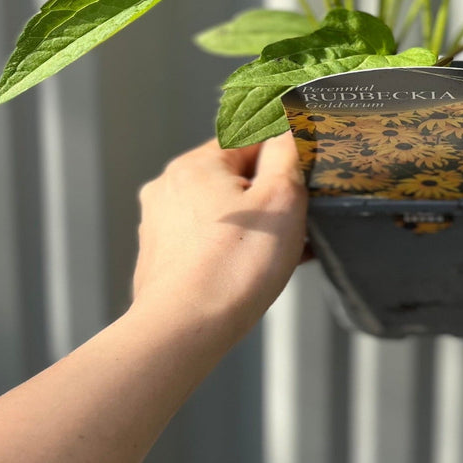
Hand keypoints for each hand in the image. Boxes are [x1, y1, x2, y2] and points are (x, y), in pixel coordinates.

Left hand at [130, 133, 306, 346]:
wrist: (182, 334)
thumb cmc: (234, 266)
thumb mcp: (281, 197)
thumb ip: (288, 153)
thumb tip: (289, 128)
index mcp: (195, 164)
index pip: (252, 139)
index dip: (285, 161)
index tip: (303, 188)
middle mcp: (169, 188)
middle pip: (236, 177)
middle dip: (269, 198)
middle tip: (295, 226)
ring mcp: (159, 226)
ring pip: (222, 212)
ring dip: (253, 226)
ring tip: (279, 256)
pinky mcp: (159, 261)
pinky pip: (206, 242)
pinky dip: (231, 250)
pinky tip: (253, 274)